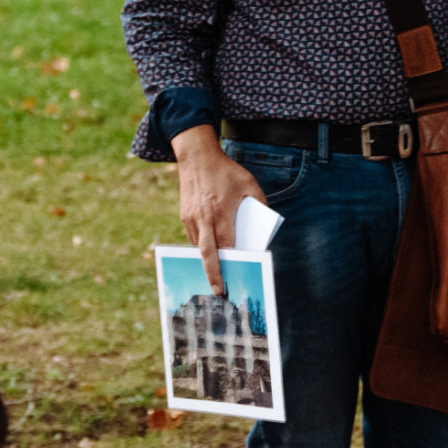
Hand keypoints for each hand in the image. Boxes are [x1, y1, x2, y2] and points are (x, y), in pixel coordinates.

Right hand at [171, 127, 266, 292]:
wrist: (197, 157)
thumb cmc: (226, 171)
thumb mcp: (250, 184)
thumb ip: (260, 204)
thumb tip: (263, 227)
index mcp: (221, 211)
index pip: (226, 244)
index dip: (230, 262)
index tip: (234, 276)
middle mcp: (204, 218)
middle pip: (208, 253)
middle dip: (213, 274)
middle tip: (218, 291)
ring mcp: (191, 218)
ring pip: (199, 247)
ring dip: (208, 261)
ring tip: (216, 276)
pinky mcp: (185, 216)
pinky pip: (195, 237)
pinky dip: (203, 247)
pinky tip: (211, 253)